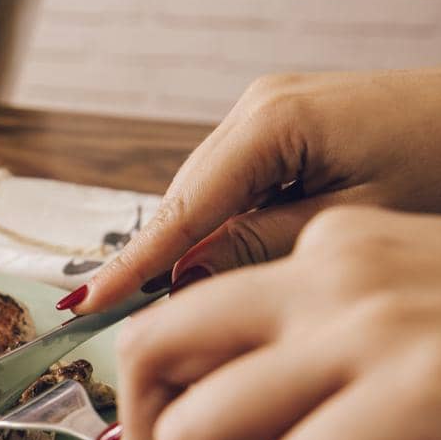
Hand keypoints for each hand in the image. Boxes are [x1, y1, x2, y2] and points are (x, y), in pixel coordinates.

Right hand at [67, 67, 440, 313]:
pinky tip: (227, 266)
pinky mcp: (289, 125)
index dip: (132, 266)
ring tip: (175, 310)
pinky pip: (236, 186)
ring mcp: (272, 111)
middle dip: (163, 263)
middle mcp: (259, 107)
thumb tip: (182, 282)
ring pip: (208, 197)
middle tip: (137, 332)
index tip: (83, 307)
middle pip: (186, 201)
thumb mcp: (357, 225)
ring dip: (196, 248)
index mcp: (273, 123)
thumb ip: (261, 249)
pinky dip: (227, 228)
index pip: (181, 210)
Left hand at [113, 206, 440, 439]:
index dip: (164, 399)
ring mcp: (370, 328)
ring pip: (191, 430)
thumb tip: (204, 410)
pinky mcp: (417, 394)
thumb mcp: (412, 304)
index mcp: (330, 244)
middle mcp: (333, 273)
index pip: (180, 318)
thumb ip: (314, 336)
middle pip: (148, 353)